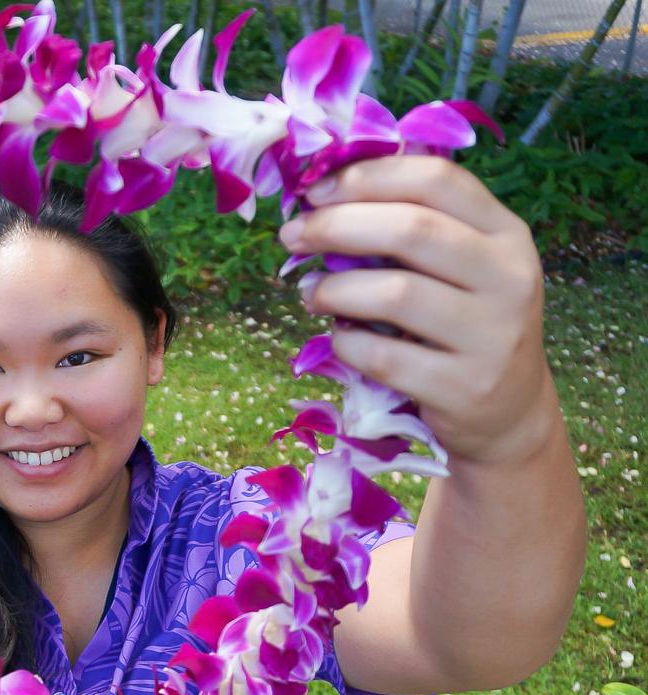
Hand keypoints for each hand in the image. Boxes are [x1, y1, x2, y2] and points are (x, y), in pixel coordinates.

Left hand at [278, 156, 552, 466]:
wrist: (507, 411)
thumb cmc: (462, 325)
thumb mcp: (460, 268)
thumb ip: (413, 228)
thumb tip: (322, 199)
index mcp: (505, 233)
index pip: (436, 179)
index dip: (366, 178)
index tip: (314, 192)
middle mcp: (509, 277)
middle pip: (411, 229)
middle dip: (335, 226)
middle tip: (292, 236)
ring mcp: (493, 335)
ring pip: (395, 293)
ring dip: (334, 289)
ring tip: (312, 294)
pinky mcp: (463, 387)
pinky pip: (383, 355)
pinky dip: (346, 343)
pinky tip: (339, 338)